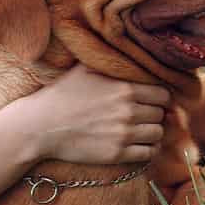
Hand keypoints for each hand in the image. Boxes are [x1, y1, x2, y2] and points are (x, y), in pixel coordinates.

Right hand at [13, 64, 170, 163]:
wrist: (41, 125)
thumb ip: (111, 62)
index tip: (152, 99)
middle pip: (161, 113)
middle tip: (145, 113)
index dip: (159, 96)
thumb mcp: (86, 69)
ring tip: (142, 128)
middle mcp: (128, 110)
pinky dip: (148, 149)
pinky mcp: (117, 154)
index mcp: (125, 87)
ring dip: (153, 131)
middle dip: (155, 113)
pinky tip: (139, 144)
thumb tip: (128, 51)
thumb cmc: (62, 94)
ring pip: (158, 133)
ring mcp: (123, 134)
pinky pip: (148, 153)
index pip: (163, 93)